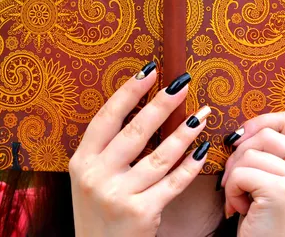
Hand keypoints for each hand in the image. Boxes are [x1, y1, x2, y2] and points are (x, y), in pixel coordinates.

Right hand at [68, 62, 211, 236]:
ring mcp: (118, 195)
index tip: (149, 71)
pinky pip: (173, 183)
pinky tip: (202, 151)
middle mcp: (96, 176)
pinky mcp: (141, 213)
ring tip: (202, 115)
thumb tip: (144, 110)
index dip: (129, 91)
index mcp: (82, 160)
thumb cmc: (98, 208)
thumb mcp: (90, 176)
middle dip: (162, 104)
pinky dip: (190, 166)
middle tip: (183, 85)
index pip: (107, 117)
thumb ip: (108, 149)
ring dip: (184, 132)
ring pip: (159, 156)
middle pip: (136, 131)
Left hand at [220, 112, 284, 236]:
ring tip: (244, 200)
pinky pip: (241, 173)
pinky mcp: (283, 192)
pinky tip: (241, 209)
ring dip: (234, 177)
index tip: (240, 138)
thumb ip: (270, 152)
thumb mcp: (275, 177)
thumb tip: (238, 131)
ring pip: (249, 154)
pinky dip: (231, 191)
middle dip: (239, 156)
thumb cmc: (265, 216)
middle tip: (238, 183)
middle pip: (264, 135)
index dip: (259, 123)